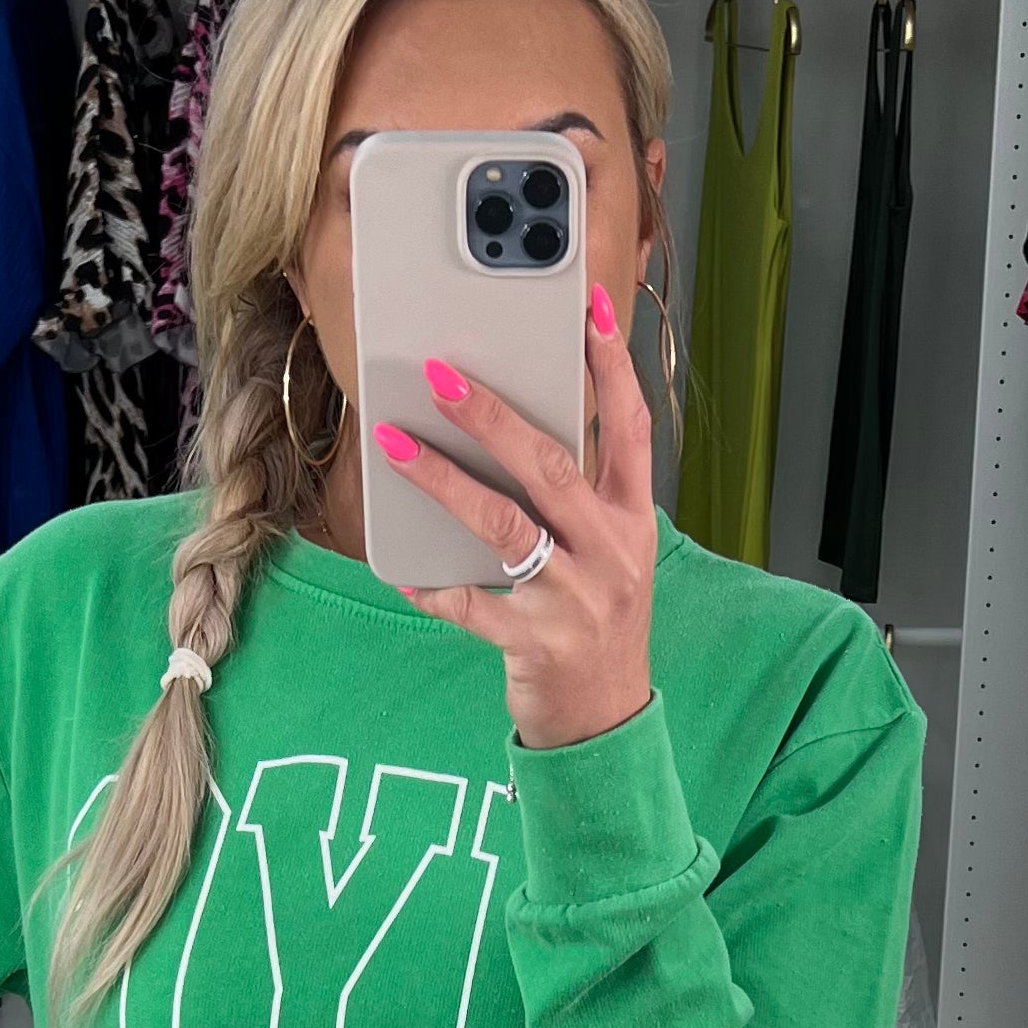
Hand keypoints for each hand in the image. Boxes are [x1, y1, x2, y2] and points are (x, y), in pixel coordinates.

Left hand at [374, 285, 655, 750]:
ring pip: (506, 527)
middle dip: (494, 417)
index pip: (630, 428)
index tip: (590, 309)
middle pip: (552, 468)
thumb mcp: (608, 551)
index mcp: (632, 520)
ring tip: (395, 445)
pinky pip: (470, 606)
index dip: (613, 366)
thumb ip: (576, 496)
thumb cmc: (594, 618)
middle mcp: (611, 553)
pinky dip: (432, 585)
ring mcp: (575, 601)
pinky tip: (400, 566)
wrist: (605, 718)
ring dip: (445, 482)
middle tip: (441, 375)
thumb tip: (513, 426)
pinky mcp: (536, 645)